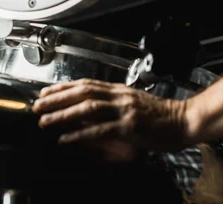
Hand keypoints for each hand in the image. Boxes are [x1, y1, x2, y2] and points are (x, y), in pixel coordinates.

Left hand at [32, 79, 188, 153]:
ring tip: (45, 121)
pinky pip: (100, 129)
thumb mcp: (134, 104)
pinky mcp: (130, 126)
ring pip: (88, 108)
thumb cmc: (161, 116)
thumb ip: (113, 105)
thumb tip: (88, 111)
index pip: (86, 83)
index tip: (45, 91)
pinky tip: (66, 138)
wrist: (185, 120)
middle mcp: (120, 96)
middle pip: (83, 92)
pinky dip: (80, 133)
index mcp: (120, 90)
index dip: (63, 87)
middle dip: (57, 98)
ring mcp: (125, 110)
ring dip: (63, 114)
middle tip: (37, 105)